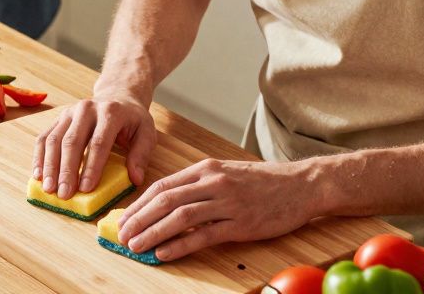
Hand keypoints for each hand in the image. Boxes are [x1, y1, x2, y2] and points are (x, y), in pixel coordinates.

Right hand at [31, 93, 156, 200]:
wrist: (117, 95)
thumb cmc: (132, 119)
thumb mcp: (146, 132)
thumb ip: (141, 154)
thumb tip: (135, 179)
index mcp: (111, 112)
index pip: (98, 142)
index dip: (91, 166)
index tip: (85, 189)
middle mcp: (87, 109)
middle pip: (72, 141)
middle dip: (66, 170)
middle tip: (64, 194)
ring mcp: (69, 112)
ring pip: (54, 139)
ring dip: (49, 166)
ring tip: (49, 189)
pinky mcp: (58, 118)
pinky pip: (44, 137)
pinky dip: (39, 157)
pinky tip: (38, 175)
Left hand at [115, 158, 317, 262]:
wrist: (301, 185)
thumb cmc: (262, 182)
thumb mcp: (225, 173)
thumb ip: (198, 185)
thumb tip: (166, 203)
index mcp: (206, 169)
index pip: (162, 186)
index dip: (139, 204)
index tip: (124, 219)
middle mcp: (213, 182)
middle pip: (165, 200)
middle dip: (139, 219)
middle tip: (122, 235)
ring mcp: (227, 203)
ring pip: (180, 217)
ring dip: (153, 233)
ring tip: (136, 246)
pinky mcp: (241, 224)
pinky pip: (204, 235)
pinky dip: (180, 245)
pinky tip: (164, 253)